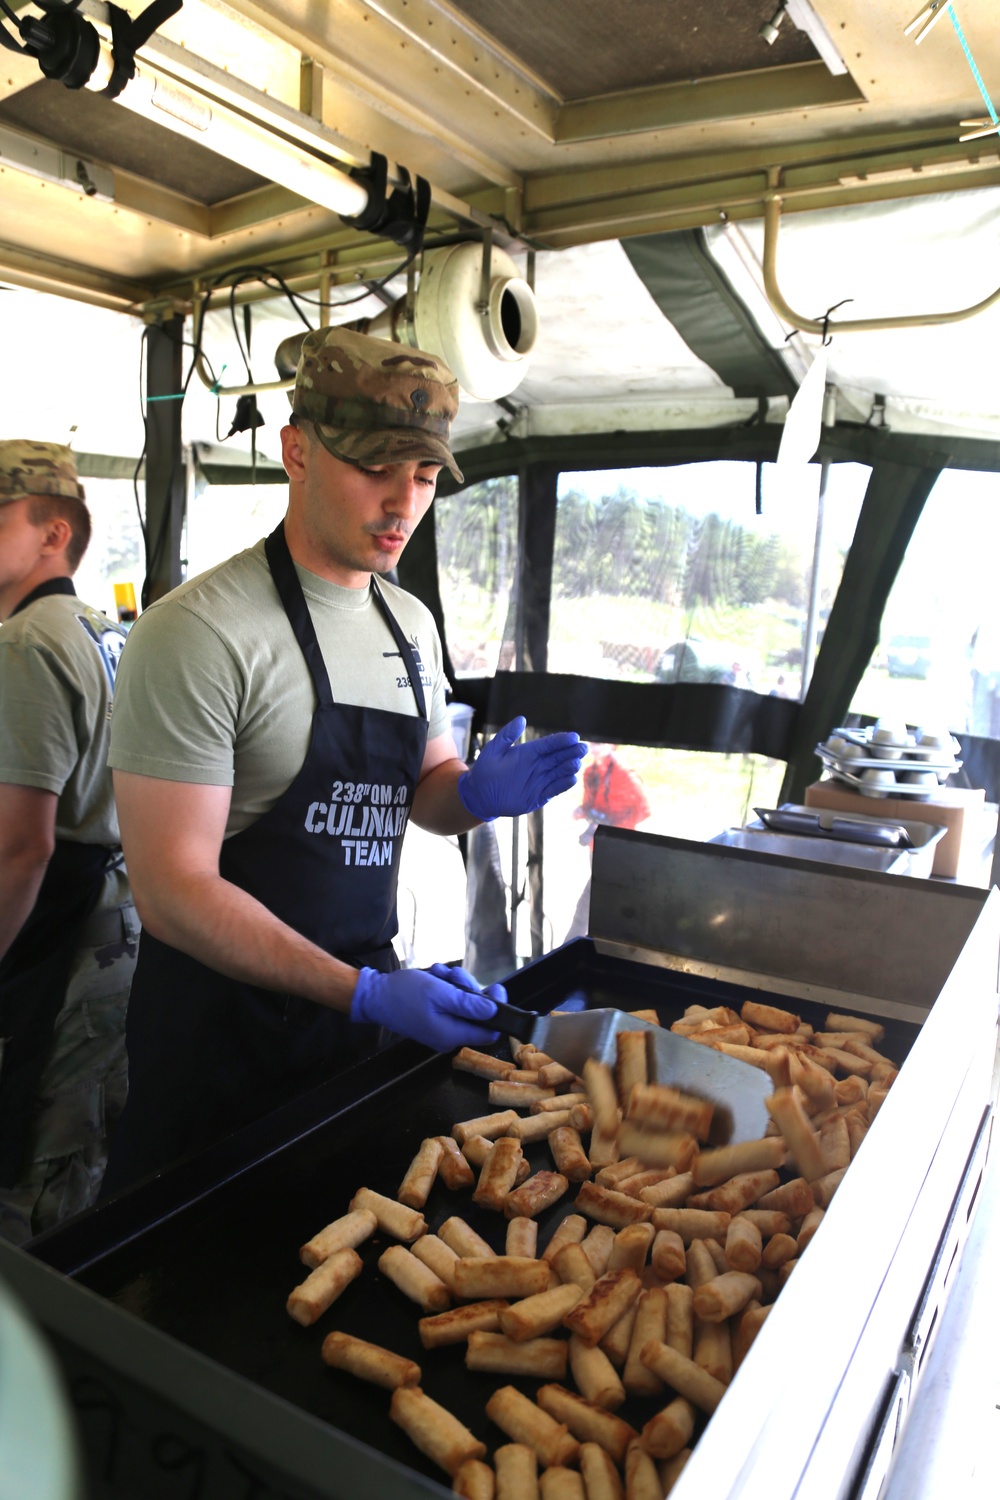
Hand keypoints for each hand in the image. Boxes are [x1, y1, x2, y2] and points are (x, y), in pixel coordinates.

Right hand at [349, 965, 500, 1050]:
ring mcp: (441, 1029)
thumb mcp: (440, 993)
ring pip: (463, 1005)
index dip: (497, 1011)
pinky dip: (445, 989)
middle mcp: (448, 1037)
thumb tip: (494, 1011)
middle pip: (477, 1015)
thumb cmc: (404, 994)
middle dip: (469, 989)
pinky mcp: (434, 1020)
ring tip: (439, 973)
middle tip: (454, 975)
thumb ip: (468, 1004)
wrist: (374, 996)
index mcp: (451, 1035)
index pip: (490, 1032)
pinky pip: (449, 1005)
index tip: (495, 989)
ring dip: (455, 985)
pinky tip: (434, 978)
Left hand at [458, 716, 587, 821]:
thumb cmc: (485, 770)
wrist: (480, 794)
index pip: (549, 744)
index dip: (561, 741)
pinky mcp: (539, 795)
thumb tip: (521, 719)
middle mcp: (537, 765)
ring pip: (559, 772)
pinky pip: (554, 789)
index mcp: (529, 752)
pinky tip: (571, 779)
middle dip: (571, 752)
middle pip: (558, 757)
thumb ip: (507, 735)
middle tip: (583, 748)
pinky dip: (563, 784)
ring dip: (569, 767)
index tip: (574, 737)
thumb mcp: (494, 749)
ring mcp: (540, 780)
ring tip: (576, 762)